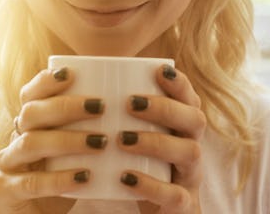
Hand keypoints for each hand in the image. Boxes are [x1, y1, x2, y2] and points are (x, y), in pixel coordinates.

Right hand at [0, 68, 106, 213]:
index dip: (46, 81)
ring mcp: (8, 165)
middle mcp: (15, 138)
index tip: (72, 73)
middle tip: (100, 106)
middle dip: (65, 106)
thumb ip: (95, 127)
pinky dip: (58, 179)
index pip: (30, 94)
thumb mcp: (82, 150)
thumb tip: (135, 97)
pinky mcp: (7, 191)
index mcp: (30, 124)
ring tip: (100, 141)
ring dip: (67, 139)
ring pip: (30, 143)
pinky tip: (84, 176)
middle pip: (31, 113)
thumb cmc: (73, 177)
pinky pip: (31, 182)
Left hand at [118, 65, 206, 213]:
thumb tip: (74, 78)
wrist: (155, 211)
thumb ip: (119, 113)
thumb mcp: (135, 136)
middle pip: (195, 120)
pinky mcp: (183, 203)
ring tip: (123, 138)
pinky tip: (126, 178)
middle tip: (132, 103)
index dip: (179, 83)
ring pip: (190, 153)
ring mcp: (190, 176)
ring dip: (156, 142)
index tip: (158, 70)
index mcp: (183, 127)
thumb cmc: (139, 165)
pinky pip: (176, 195)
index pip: (190, 98)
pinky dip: (151, 186)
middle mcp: (192, 145)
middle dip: (165, 108)